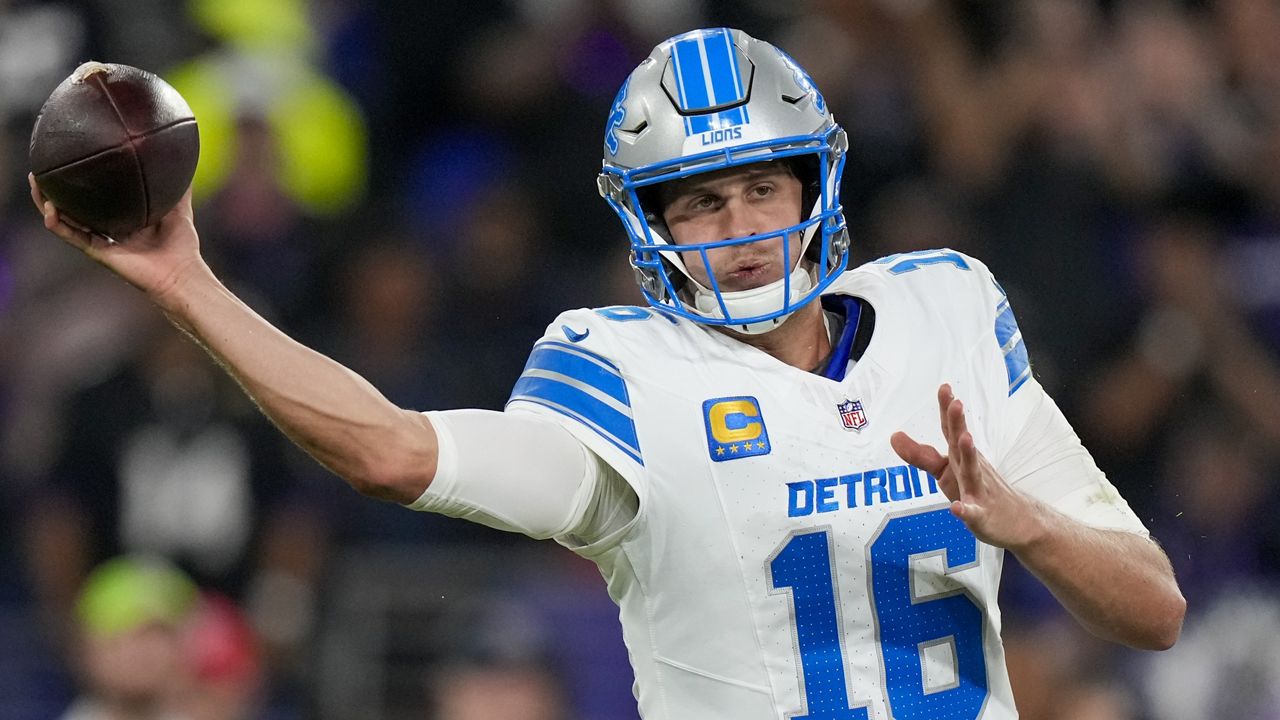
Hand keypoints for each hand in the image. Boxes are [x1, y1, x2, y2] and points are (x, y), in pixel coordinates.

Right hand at [29, 173, 209, 307]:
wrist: (182, 274)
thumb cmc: (183, 246)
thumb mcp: (180, 209)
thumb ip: (180, 188)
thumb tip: (185, 160)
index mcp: (122, 219)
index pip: (96, 199)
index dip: (82, 185)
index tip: (72, 163)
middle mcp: (107, 229)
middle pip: (73, 208)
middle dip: (55, 190)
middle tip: (43, 170)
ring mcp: (100, 241)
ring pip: (64, 220)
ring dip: (46, 203)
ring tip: (36, 183)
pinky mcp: (98, 252)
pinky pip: (72, 236)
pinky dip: (58, 224)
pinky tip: (49, 209)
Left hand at [890, 384, 1045, 549]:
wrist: (1015, 519)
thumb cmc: (976, 489)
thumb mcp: (945, 470)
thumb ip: (920, 454)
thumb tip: (893, 436)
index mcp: (961, 456)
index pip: (952, 430)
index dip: (947, 410)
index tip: (944, 387)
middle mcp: (970, 468)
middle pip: (962, 444)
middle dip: (958, 424)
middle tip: (956, 403)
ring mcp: (978, 491)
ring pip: (972, 472)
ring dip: (968, 455)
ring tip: (965, 439)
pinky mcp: (981, 516)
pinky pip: (973, 513)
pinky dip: (965, 510)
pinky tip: (957, 508)